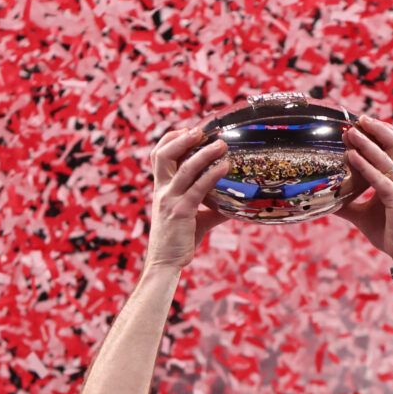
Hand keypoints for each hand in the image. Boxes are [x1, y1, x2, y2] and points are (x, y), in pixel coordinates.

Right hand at [147, 128, 230, 269]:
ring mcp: (170, 200)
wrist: (165, 263)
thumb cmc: (179, 241)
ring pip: (185, 168)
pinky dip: (212, 175)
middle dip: (182, 138)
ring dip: (204, 153)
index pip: (158, 155)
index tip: (190, 130)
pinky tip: (225, 167)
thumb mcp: (196, 219)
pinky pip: (198, 188)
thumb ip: (212, 208)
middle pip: (163, 154)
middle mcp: (162, 190)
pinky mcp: (181, 212)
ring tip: (222, 144)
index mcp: (161, 189)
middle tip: (202, 130)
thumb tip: (234, 204)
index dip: (171, 139)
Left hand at [335, 117, 392, 263]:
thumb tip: (327, 200)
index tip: (355, 127)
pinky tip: (352, 157)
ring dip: (367, 143)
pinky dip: (365, 166)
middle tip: (357, 120)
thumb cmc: (388, 232)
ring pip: (386, 156)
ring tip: (350, 132)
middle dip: (376, 129)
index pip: (389, 148)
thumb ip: (347, 205)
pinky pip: (380, 179)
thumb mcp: (361, 215)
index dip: (375, 134)